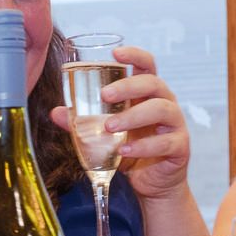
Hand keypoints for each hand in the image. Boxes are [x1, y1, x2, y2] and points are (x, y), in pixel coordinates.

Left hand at [61, 45, 191, 201]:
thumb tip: (56, 112)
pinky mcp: (180, 147)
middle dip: (128, 86)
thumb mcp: (105, 135)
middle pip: (153, 83)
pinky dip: (143, 146)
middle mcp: (165, 103)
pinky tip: (124, 151)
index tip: (115, 53)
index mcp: (147, 94)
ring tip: (109, 127)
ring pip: (160, 109)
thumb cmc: (130, 150)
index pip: (147, 65)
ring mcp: (175, 124)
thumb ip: (83, 122)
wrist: (152, 182)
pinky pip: (165, 142)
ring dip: (133, 116)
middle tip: (104, 95)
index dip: (135, 55)